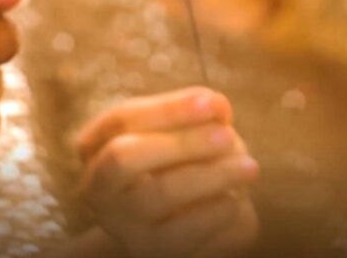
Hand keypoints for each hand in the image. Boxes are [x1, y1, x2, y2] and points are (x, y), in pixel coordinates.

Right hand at [74, 87, 259, 257]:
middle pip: (125, 157)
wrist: (186, 221)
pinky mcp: (151, 251)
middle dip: (180, 142)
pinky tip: (235, 199)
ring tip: (249, 167)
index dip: (169, 108)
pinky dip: (216, 210)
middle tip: (228, 136)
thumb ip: (199, 116)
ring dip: (211, 175)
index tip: (213, 102)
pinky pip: (184, 230)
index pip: (123, 119)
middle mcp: (99, 187)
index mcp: (96, 147)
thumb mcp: (186, 134)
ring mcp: (121, 223)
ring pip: (159, 194)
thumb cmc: (183, 164)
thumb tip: (217, 108)